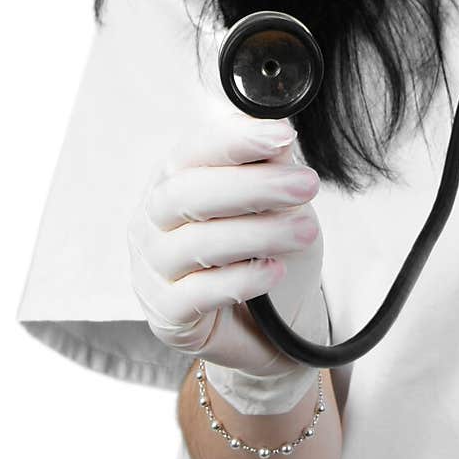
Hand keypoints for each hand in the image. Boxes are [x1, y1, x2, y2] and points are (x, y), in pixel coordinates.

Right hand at [127, 97, 324, 379]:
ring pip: (193, 244)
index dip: (236, 141)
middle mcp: (152, 222)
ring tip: (306, 231)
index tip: (283, 136)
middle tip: (307, 185)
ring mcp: (152, 270)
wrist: (268, 324)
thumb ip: (270, 167)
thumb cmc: (264, 250)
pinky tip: (275, 271)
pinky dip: (239, 279)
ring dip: (258, 233)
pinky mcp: (165, 315)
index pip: (192, 151)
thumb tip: (279, 134)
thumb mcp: (275, 203)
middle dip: (253, 186)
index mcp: (171, 181)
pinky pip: (195, 295)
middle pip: (185, 194)